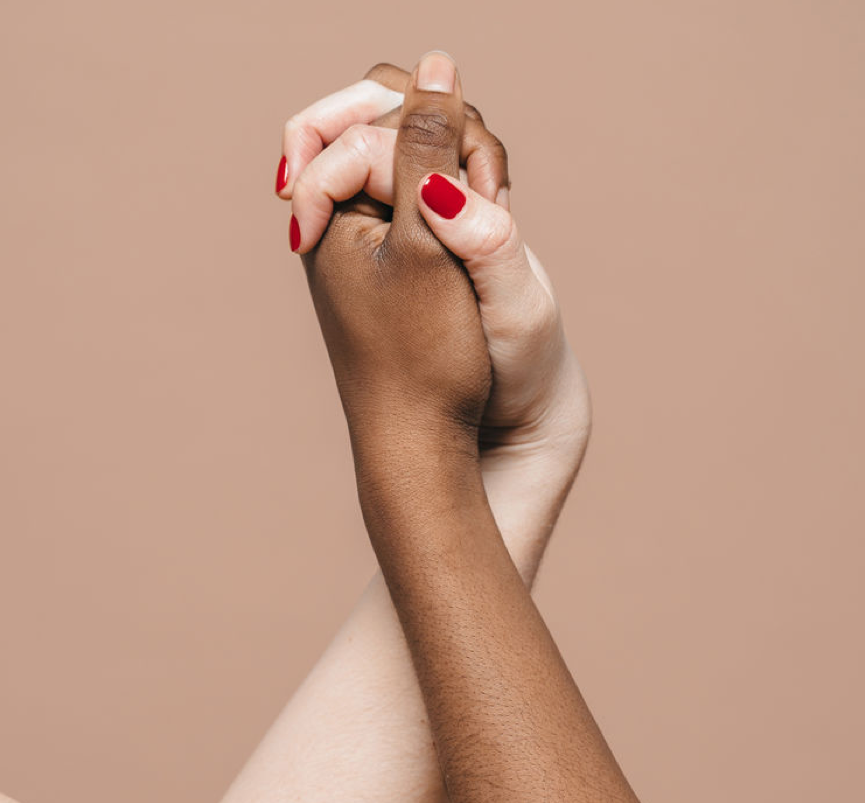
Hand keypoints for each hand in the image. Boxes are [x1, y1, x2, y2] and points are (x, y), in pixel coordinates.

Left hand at [298, 53, 491, 464]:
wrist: (425, 442)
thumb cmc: (424, 355)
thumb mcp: (426, 244)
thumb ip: (426, 149)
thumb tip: (436, 65)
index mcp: (324, 209)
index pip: (355, 115)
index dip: (417, 132)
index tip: (452, 191)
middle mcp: (339, 218)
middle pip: (381, 125)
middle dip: (439, 142)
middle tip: (478, 189)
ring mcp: (372, 239)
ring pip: (415, 159)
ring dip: (459, 170)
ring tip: (489, 211)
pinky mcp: (405, 258)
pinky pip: (430, 198)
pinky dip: (463, 200)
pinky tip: (485, 227)